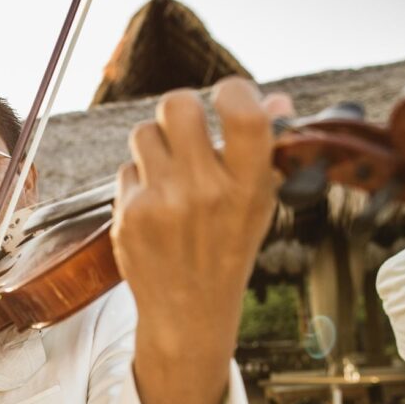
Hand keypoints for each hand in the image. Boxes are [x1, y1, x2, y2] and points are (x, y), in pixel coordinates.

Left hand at [111, 77, 292, 403]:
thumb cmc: (227, 250)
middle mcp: (203, 192)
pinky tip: (155, 207)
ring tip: (171, 174)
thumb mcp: (258, 205)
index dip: (234, 90)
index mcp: (247, 188)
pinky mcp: (127, 215)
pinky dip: (140, 180)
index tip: (229, 97)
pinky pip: (127, 168)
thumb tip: (277, 99)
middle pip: (178, 104)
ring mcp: (161, 203)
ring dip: (157, 145)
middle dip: (183, 109)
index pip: (244, 112)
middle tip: (188, 129)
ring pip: (144, 132)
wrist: (188, 312)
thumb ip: (265, 151)